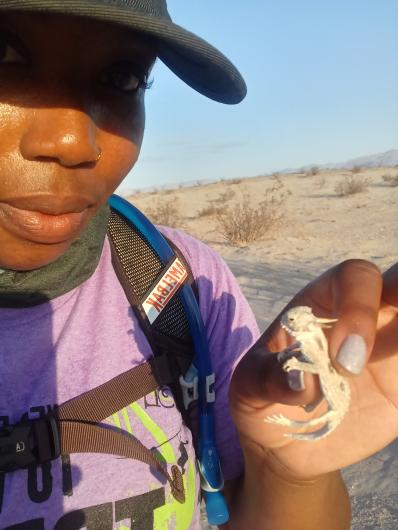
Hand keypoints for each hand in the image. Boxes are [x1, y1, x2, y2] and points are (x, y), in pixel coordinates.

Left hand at [229, 259, 397, 480]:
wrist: (286, 447)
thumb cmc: (263, 401)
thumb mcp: (250, 388)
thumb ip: (268, 378)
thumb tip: (302, 380)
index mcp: (319, 305)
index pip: (353, 277)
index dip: (359, 308)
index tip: (343, 361)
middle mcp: (359, 318)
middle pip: (397, 283)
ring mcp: (384, 349)